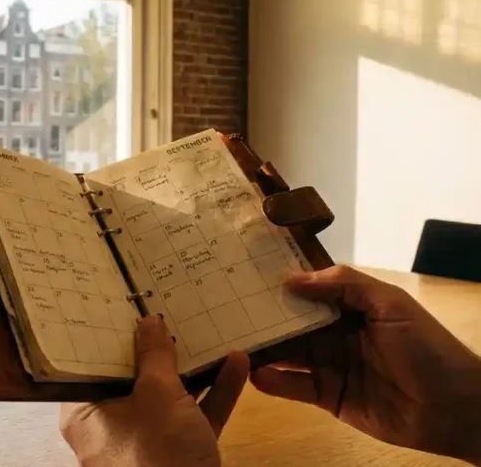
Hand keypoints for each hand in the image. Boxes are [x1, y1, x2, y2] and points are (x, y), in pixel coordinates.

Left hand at [59, 316, 249, 466]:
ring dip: (194, 367)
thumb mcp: (157, 395)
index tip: (124, 305)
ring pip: (170, 396)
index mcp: (87, 412)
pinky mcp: (180, 454)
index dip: (110, 334)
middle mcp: (112, 426)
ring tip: (208, 330)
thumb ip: (155, 356)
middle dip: (158, 348)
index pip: (93, 364)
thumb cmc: (157, 452)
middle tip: (169, 309)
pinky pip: (194, 415)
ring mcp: (148, 441)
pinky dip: (214, 393)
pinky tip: (238, 363)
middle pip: (134, 378)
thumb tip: (148, 322)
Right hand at [250, 265, 480, 465]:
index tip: (247, 272)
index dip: (282, 282)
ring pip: (287, 354)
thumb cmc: (427, 348)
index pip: (309, 290)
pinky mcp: (327, 396)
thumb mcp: (390, 303)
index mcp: (351, 306)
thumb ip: (344, 284)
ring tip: (231, 339)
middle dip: (263, 314)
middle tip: (227, 307)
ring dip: (262, 347)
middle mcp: (335, 333)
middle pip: (292, 321)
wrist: (454, 408)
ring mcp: (329, 365)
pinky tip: (252, 372)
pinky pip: (294, 387)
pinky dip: (272, 381)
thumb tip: (291, 279)